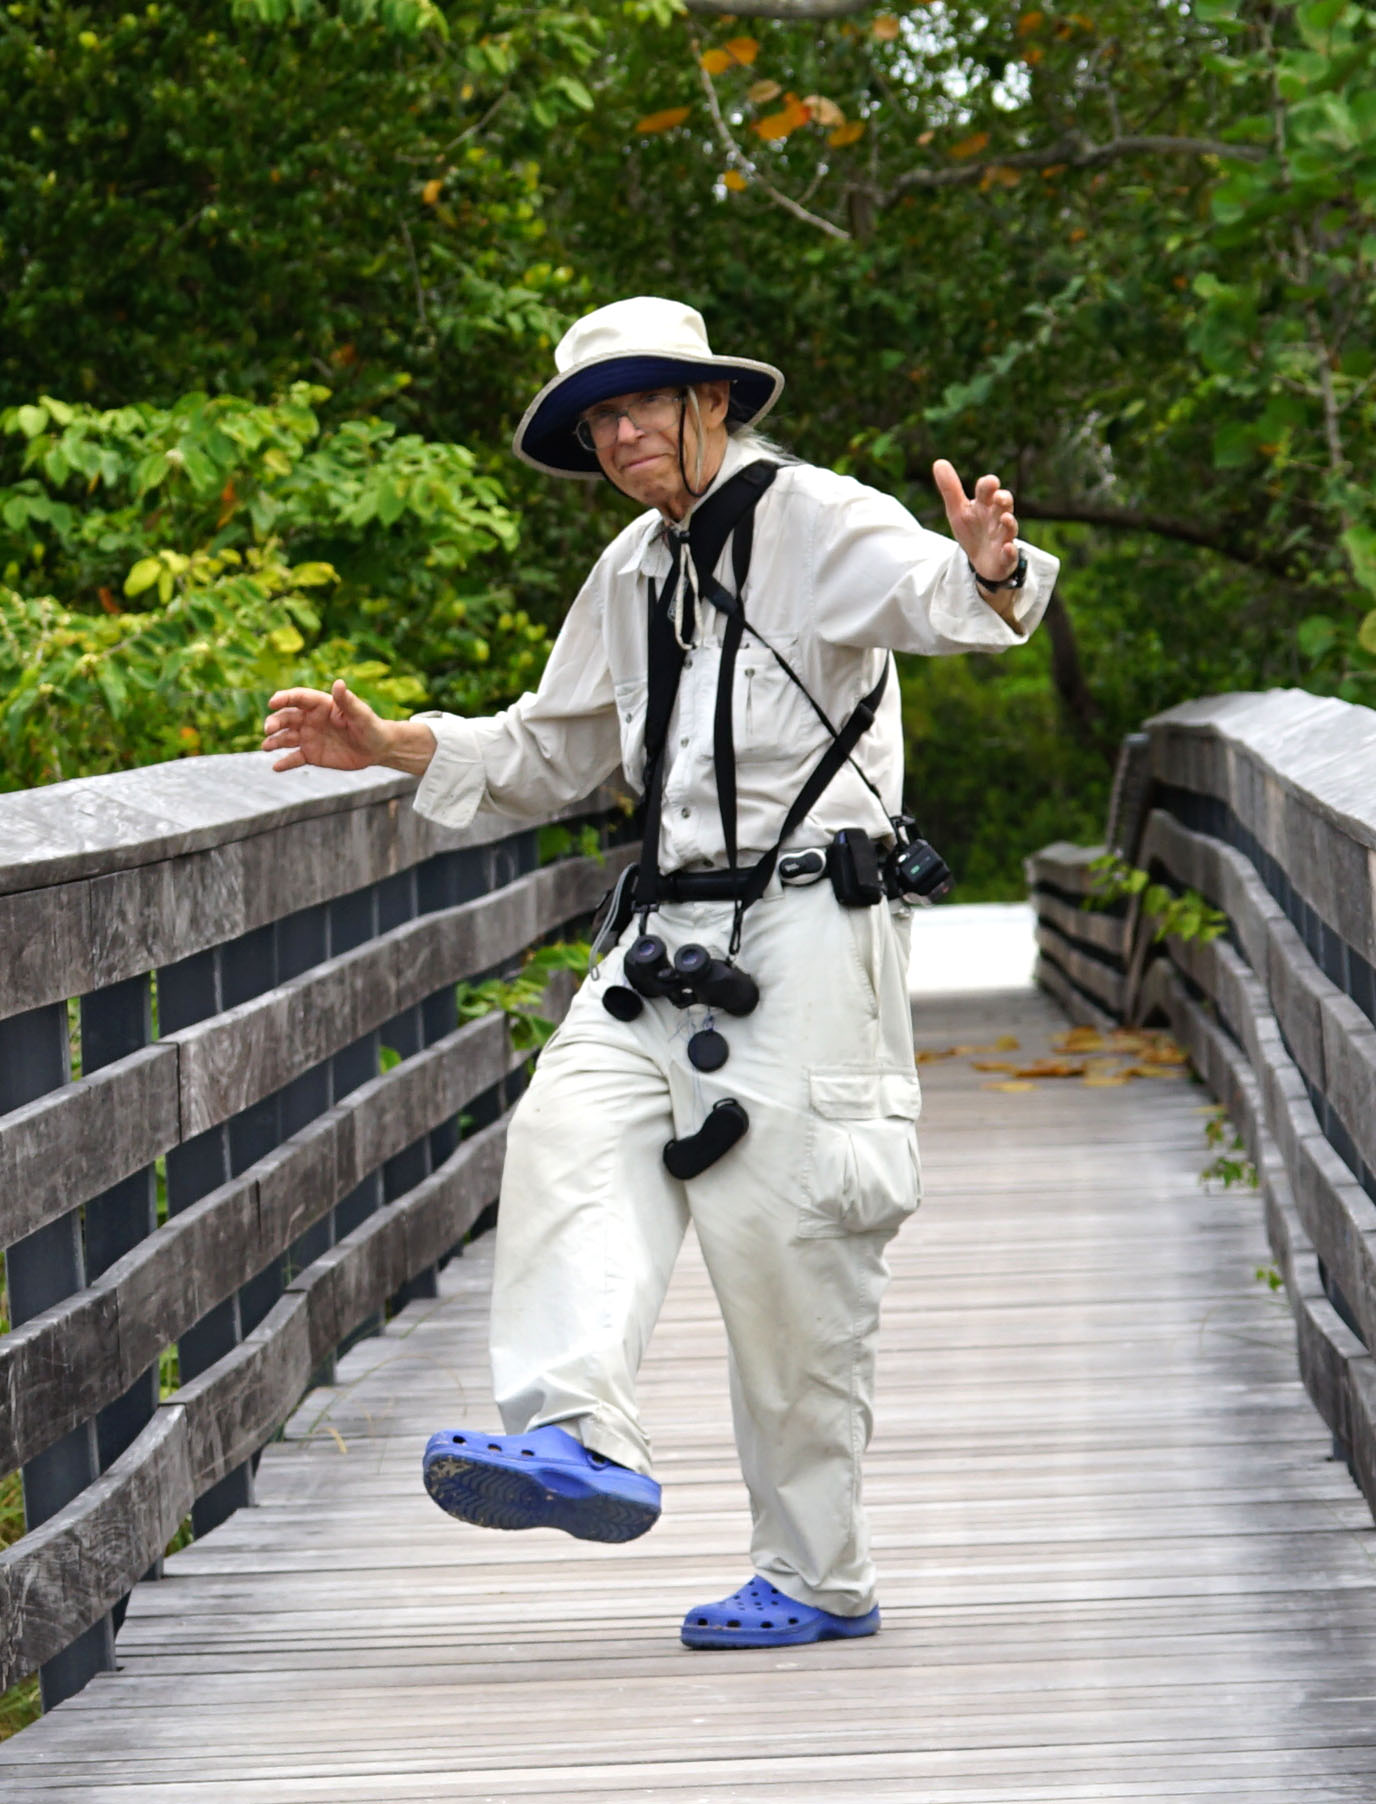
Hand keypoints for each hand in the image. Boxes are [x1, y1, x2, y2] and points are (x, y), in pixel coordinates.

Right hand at [262, 679, 388, 771]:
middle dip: (275, 722)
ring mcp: (309, 737)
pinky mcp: (311, 754)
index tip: (273, 702)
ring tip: (266, 746)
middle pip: (287, 718)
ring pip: (286, 738)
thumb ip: (347, 701)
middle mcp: (310, 719)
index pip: (298, 698)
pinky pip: (295, 758)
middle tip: (268, 729)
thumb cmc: (370, 726)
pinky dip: (285, 763)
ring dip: (274, 741)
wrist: (376, 748)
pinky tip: (276, 767)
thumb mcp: (360, 714)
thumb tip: (338, 682)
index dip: (284, 698)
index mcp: (321, 705)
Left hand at [932, 459, 1018, 583]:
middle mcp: (998, 518)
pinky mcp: (1006, 557)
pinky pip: (1010, 554)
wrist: (982, 560)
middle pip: (1004, 505)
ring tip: (1005, 518)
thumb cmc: (972, 529)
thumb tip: (938, 462)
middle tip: (999, 497)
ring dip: (1009, 522)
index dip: (988, 485)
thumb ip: (950, 489)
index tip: (990, 482)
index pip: (987, 490)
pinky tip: (1007, 548)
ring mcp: (1004, 537)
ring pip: (1010, 528)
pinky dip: (1010, 551)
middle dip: (1003, 499)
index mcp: (985, 504)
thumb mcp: (958, 510)